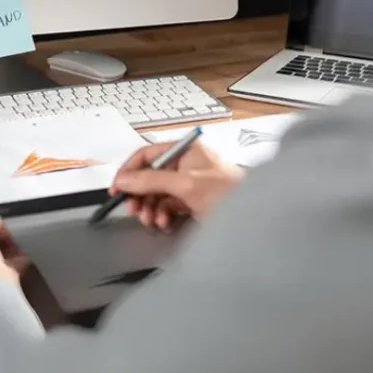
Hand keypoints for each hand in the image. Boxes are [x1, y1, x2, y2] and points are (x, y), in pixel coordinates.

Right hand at [110, 139, 242, 229]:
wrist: (254, 217)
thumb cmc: (228, 193)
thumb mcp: (184, 184)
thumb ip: (151, 180)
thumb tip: (125, 180)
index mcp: (184, 149)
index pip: (147, 155)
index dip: (129, 171)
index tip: (117, 187)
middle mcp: (185, 163)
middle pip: (150, 176)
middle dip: (140, 194)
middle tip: (133, 209)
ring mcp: (189, 182)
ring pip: (157, 193)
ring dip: (150, 208)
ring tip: (150, 220)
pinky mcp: (193, 200)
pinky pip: (168, 205)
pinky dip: (162, 215)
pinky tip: (164, 223)